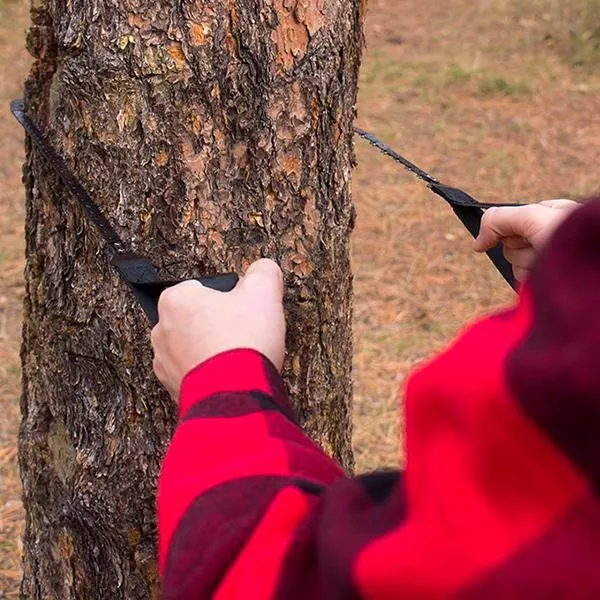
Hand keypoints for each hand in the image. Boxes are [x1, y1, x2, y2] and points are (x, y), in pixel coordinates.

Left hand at [151, 259, 285, 398]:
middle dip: (218, 325)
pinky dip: (211, 374)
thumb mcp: (264, 292)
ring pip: (194, 347)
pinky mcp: (174, 389)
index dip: (229, 298)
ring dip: (213, 350)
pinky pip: (195, 374)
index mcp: (175, 300)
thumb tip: (263, 269)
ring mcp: (165, 363)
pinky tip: (231, 376)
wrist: (235, 395)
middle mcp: (162, 330)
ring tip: (239, 357)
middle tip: (244, 334)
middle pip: (197, 319)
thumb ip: (263, 272)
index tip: (243, 310)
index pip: (202, 288)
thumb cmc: (243, 340)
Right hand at [474, 200, 578, 281]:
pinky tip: (548, 279)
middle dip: (521, 247)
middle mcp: (548, 237)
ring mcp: (547, 262)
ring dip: (527, 265)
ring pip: (514, 264)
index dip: (509, 228)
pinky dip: (530, 280)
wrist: (593, 271)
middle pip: (510, 244)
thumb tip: (477, 244)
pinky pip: (520, 282)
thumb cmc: (573, 239)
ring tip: (550, 264)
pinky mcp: (544, 284)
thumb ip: (500, 219)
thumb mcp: (534, 217)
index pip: (512, 219)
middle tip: (541, 246)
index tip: (513, 233)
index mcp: (551, 215)